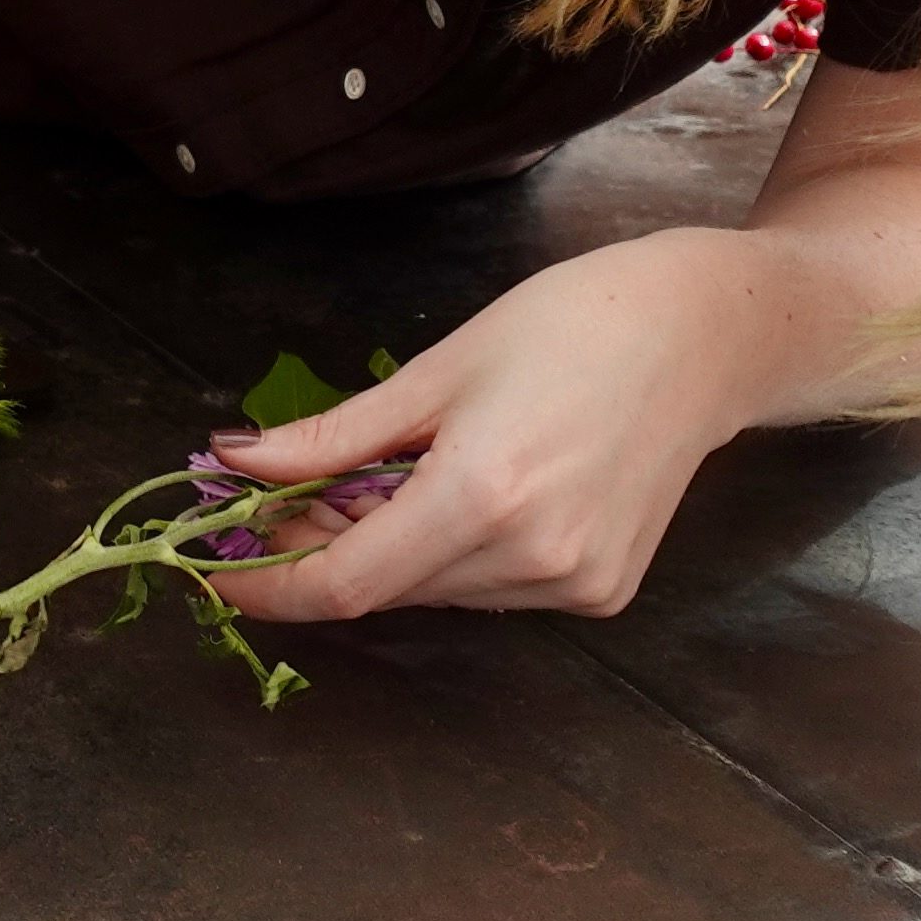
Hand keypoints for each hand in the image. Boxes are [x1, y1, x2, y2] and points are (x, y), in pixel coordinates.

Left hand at [196, 230, 782, 623]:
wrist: (702, 339)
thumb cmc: (570, 326)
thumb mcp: (438, 371)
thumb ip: (333, 436)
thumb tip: (236, 463)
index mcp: (483, 496)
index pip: (346, 584)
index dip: (271, 588)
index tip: (218, 574)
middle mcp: (533, 558)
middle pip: (387, 588)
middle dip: (323, 550)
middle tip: (289, 496)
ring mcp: (574, 584)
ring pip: (437, 593)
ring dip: (390, 553)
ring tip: (392, 478)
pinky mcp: (602, 591)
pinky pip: (492, 590)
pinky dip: (454, 557)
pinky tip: (473, 493)